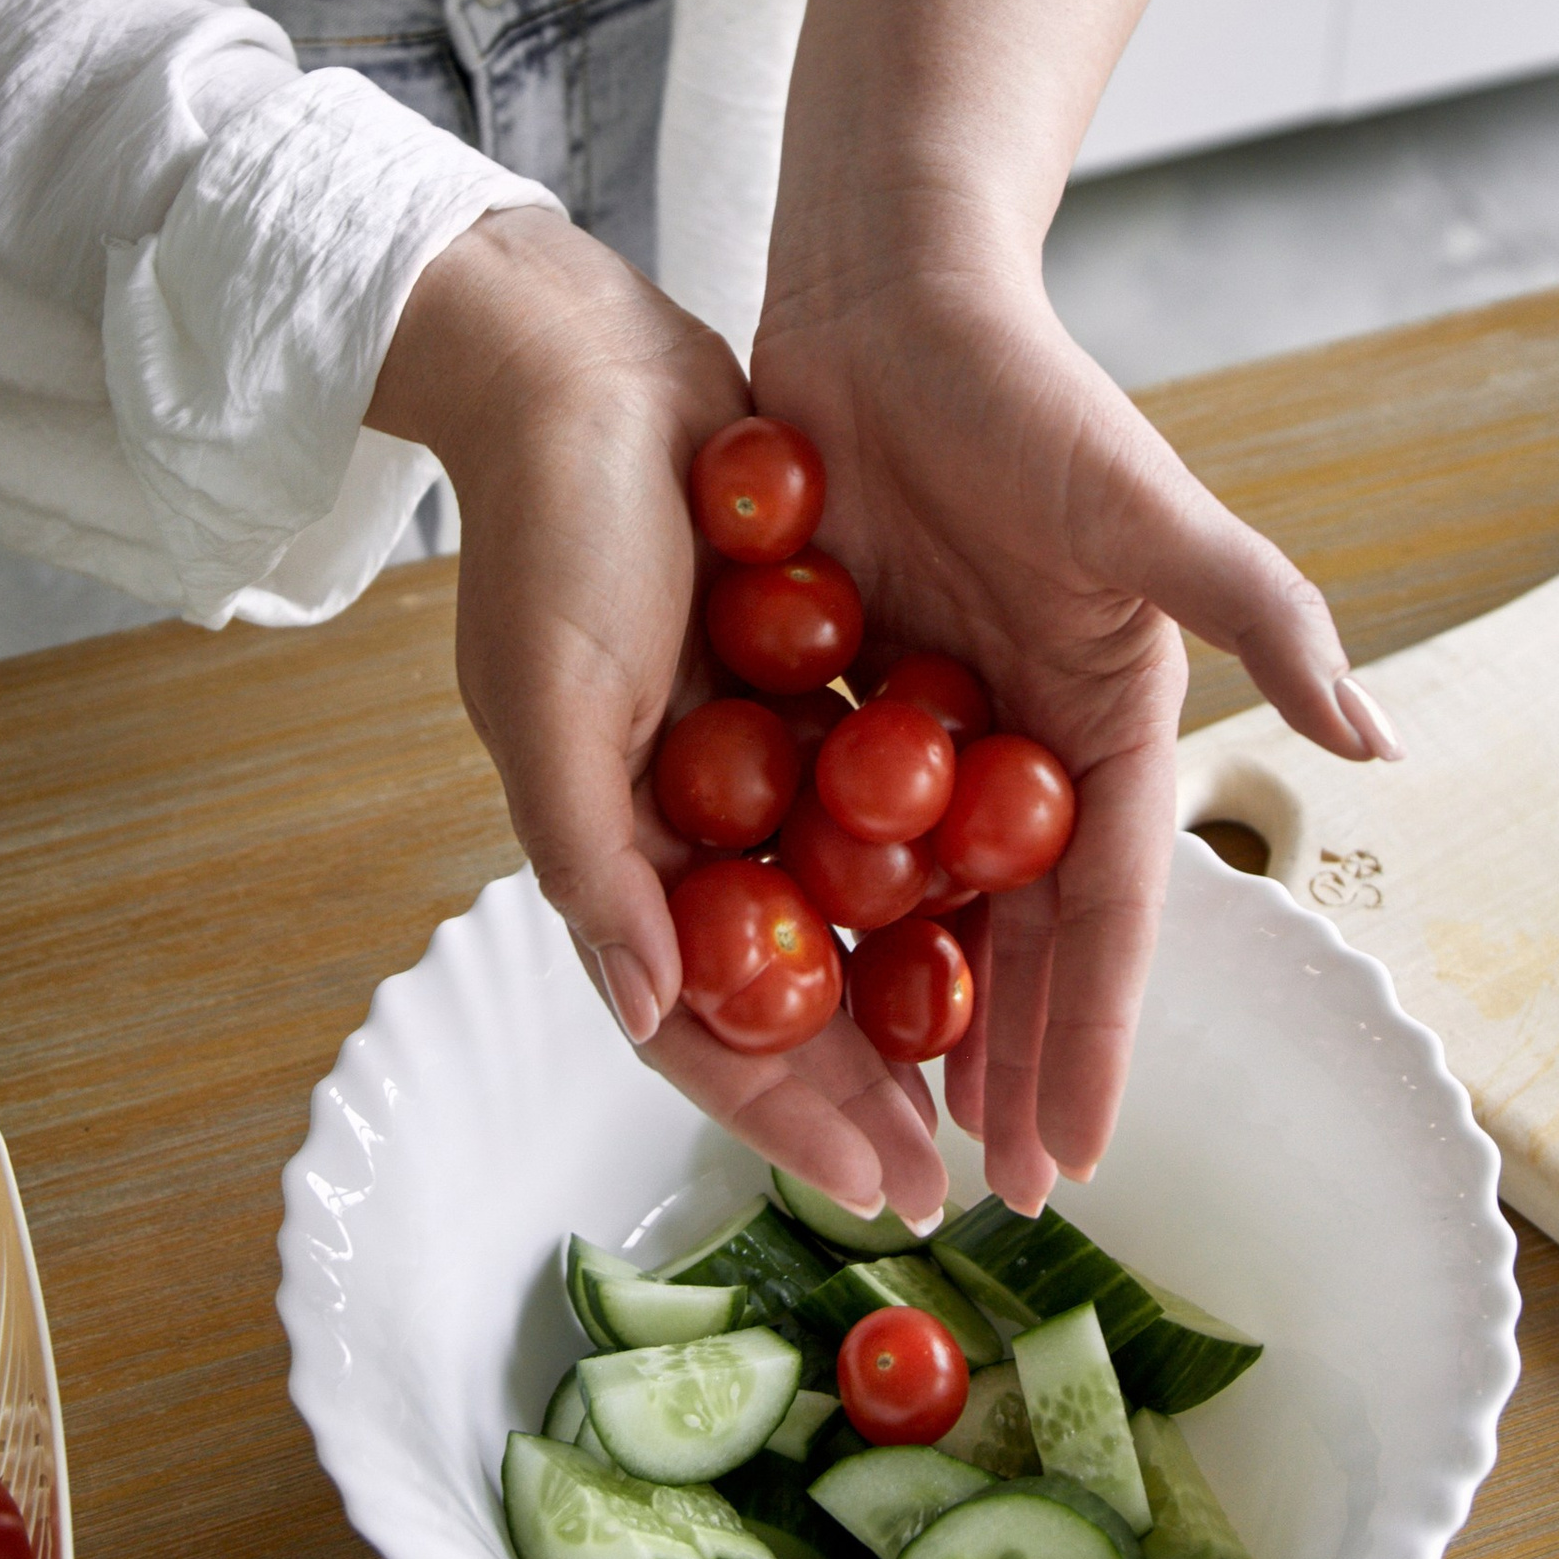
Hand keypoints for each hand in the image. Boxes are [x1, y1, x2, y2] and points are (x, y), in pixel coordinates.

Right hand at [368, 211, 951, 1224]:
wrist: (583, 368)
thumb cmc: (549, 534)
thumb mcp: (552, 700)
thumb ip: (592, 861)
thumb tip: (653, 1014)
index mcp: (617, 850)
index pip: (706, 1027)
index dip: (793, 1116)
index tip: (886, 1190)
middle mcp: (682, 826)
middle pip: (790, 991)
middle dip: (870, 1085)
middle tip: (967, 1174)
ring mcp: (745, 761)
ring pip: (843, 911)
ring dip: (910, 989)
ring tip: (996, 1072)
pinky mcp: (801, 691)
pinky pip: (876, 803)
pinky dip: (930, 862)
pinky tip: (1010, 905)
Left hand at [753, 253, 1391, 1213]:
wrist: (888, 295)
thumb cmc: (1027, 390)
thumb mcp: (1148, 508)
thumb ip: (1265, 616)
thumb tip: (1383, 742)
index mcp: (1110, 713)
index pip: (1109, 910)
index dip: (1092, 1033)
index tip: (1073, 1155)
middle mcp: (1023, 735)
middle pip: (1014, 934)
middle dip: (1004, 1059)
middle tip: (978, 1190)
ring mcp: (926, 721)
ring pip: (917, 902)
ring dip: (908, 1011)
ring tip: (883, 1126)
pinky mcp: (837, 688)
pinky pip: (820, 825)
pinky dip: (810, 911)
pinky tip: (774, 992)